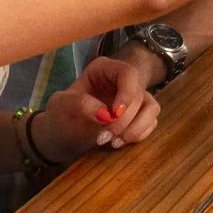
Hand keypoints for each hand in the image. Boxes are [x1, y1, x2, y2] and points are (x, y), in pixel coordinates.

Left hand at [35, 55, 161, 162]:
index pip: (127, 73)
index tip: (114, 115)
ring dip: (136, 128)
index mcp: (104, 69)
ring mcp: (132, 100)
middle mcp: (122, 81)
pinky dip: (138, 135)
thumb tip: (106, 114)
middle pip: (138, 95)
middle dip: (123, 120)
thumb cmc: (60, 116)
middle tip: (104, 137)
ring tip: (114, 143)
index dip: (126, 93)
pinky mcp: (138, 117)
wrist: (62, 137)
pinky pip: (151, 123)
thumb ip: (81, 104)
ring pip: (151, 109)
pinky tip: (118, 143)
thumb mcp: (61, 106)